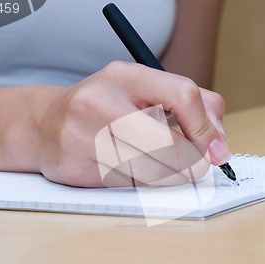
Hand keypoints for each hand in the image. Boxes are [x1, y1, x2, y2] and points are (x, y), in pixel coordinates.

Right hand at [33, 61, 228, 186]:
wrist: (44, 125)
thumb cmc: (107, 108)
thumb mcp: (148, 91)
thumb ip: (195, 107)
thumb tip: (219, 146)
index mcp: (125, 75)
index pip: (183, 95)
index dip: (205, 128)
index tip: (215, 149)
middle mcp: (100, 102)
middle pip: (169, 144)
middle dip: (192, 163)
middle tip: (197, 167)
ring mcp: (82, 136)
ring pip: (151, 173)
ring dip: (168, 176)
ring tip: (162, 166)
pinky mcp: (74, 168)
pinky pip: (128, 186)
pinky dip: (140, 184)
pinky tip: (129, 169)